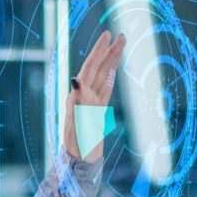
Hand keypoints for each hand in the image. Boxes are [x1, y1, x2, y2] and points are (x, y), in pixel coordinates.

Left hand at [63, 30, 125, 162]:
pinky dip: (110, 77)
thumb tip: (76, 79)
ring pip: (103, 76)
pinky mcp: (97, 110)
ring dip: (111, 61)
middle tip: (118, 35)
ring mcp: (92, 102)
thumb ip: (78, 100)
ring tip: (120, 45)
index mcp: (79, 96)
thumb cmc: (79, 145)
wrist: (80, 161)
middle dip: (107, 51)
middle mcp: (84, 96)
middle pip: (98, 68)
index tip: (108, 35)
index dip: (99, 51)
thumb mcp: (78, 123)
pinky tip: (113, 71)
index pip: (91, 68)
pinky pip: (105, 89)